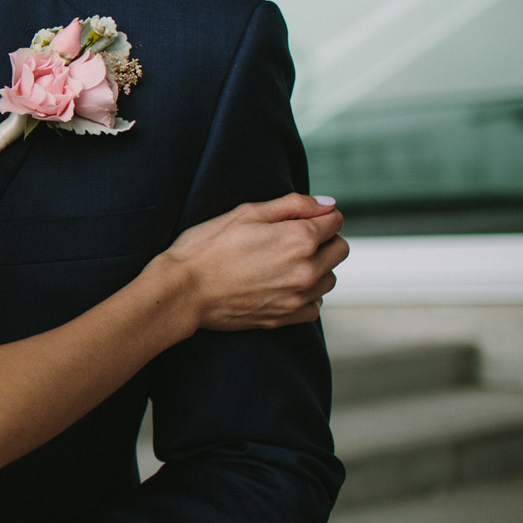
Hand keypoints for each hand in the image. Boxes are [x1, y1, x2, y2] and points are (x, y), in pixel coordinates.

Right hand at [158, 193, 346, 333]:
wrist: (182, 290)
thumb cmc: (206, 247)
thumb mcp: (246, 213)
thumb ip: (293, 205)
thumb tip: (328, 204)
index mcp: (299, 239)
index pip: (335, 221)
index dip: (320, 215)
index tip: (301, 218)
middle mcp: (307, 270)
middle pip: (340, 249)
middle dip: (324, 240)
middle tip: (292, 239)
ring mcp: (298, 297)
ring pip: (330, 278)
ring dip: (317, 268)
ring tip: (284, 263)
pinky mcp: (286, 318)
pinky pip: (315, 306)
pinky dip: (306, 296)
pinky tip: (283, 286)